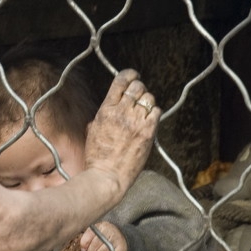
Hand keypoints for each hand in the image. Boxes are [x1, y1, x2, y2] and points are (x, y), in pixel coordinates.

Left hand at [80, 221, 126, 250]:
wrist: (122, 240)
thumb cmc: (105, 238)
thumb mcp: (96, 234)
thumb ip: (87, 239)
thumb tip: (83, 250)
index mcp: (102, 226)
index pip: (89, 235)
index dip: (84, 244)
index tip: (84, 250)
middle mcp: (110, 231)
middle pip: (93, 247)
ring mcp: (117, 240)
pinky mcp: (121, 250)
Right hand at [83, 69, 158, 198]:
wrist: (107, 176)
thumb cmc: (97, 157)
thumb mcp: (93, 130)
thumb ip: (103, 115)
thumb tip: (112, 107)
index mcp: (105, 110)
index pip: (121, 81)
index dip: (129, 74)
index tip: (133, 75)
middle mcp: (121, 112)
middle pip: (138, 87)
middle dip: (139, 89)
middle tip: (139, 96)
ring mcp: (135, 122)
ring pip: (149, 98)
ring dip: (147, 102)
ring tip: (143, 111)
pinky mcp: (148, 132)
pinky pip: (157, 112)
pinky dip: (154, 114)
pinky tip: (149, 121)